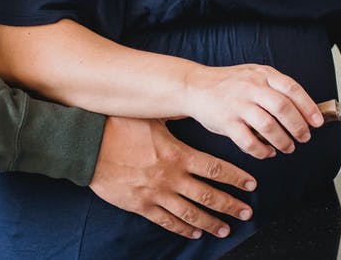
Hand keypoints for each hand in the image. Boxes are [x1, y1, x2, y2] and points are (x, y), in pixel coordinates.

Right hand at [89, 116, 255, 238]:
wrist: (89, 147)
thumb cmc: (118, 127)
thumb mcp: (151, 119)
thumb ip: (172, 119)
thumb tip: (187, 107)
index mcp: (177, 154)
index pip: (214, 168)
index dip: (235, 177)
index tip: (251, 184)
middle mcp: (171, 176)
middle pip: (208, 194)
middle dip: (230, 204)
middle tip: (247, 212)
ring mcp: (156, 194)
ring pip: (190, 212)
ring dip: (211, 221)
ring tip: (226, 229)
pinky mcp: (140, 205)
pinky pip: (166, 220)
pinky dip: (182, 228)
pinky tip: (194, 232)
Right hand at [183, 64, 323, 158]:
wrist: (195, 86)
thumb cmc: (229, 84)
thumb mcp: (253, 75)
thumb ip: (275, 87)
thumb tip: (305, 109)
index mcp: (262, 74)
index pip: (292, 89)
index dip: (308, 107)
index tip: (317, 122)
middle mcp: (251, 87)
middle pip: (283, 108)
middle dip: (298, 127)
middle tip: (304, 137)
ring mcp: (238, 105)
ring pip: (268, 126)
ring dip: (283, 141)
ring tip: (288, 147)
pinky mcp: (226, 122)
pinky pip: (249, 142)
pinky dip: (262, 151)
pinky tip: (268, 152)